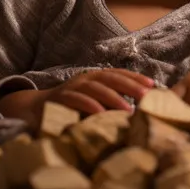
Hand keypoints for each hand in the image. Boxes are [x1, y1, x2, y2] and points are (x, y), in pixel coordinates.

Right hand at [0, 68, 154, 128]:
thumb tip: (138, 113)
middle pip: (111, 78)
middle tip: (147, 95)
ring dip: (114, 97)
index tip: (153, 85)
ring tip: (128, 109)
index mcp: (96, 78)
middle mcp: (86, 78)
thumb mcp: (94, 104)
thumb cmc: (71, 108)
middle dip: (130, 85)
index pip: (119, 74)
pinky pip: (76, 100)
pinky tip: (100, 114)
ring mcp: (73, 87)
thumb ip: (111, 105)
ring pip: (96, 88)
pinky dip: (89, 105)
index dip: (136, 78)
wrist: (35, 108)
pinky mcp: (60, 98)